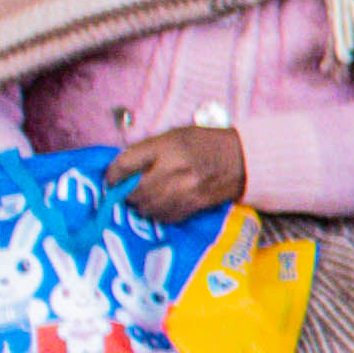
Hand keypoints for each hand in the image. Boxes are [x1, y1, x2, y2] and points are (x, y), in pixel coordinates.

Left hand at [111, 123, 250, 221]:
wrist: (241, 160)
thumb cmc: (204, 143)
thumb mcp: (174, 136)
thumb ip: (148, 150)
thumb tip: (122, 168)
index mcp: (167, 147)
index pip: (126, 163)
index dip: (113, 173)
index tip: (111, 177)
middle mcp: (174, 170)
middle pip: (134, 190)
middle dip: (126, 192)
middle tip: (127, 189)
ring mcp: (184, 192)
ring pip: (147, 207)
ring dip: (140, 204)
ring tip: (144, 198)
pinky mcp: (192, 207)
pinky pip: (164, 217)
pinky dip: (157, 213)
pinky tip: (160, 205)